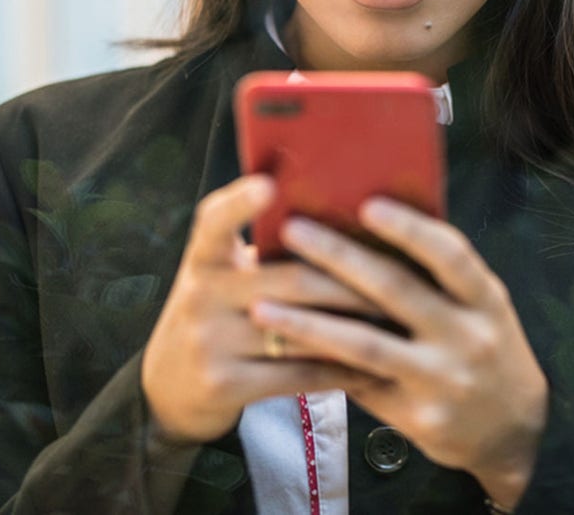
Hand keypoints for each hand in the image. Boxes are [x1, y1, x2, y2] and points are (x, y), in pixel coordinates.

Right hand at [140, 176, 388, 443]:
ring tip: (400, 323)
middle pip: (291, 279)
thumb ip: (263, 252)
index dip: (241, 201)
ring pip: (301, 330)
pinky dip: (340, 369)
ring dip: (356, 328)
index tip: (271, 184)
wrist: (170, 389)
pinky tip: (374, 365)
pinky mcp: (222, 385)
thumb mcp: (224, 277)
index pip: (214, 220)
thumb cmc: (221, 317)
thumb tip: (344, 218)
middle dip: (352, 281)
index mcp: (204, 258)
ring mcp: (208, 342)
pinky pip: (298, 375)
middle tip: (403, 279)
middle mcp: (200, 294)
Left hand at [248, 198, 548, 507]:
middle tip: (292, 230)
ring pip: (365, 345)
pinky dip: (317, 363)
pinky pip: (357, 383)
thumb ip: (441, 275)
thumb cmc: (486, 345)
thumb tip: (370, 222)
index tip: (366, 204)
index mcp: (486, 299)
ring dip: (309, 323)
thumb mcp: (482, 306)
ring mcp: (442, 379)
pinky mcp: (417, 415)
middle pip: (396, 291)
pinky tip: (282, 349)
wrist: (513, 428)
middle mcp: (468, 337)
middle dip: (339, 257)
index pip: (450, 255)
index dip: (409, 229)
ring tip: (262, 306)